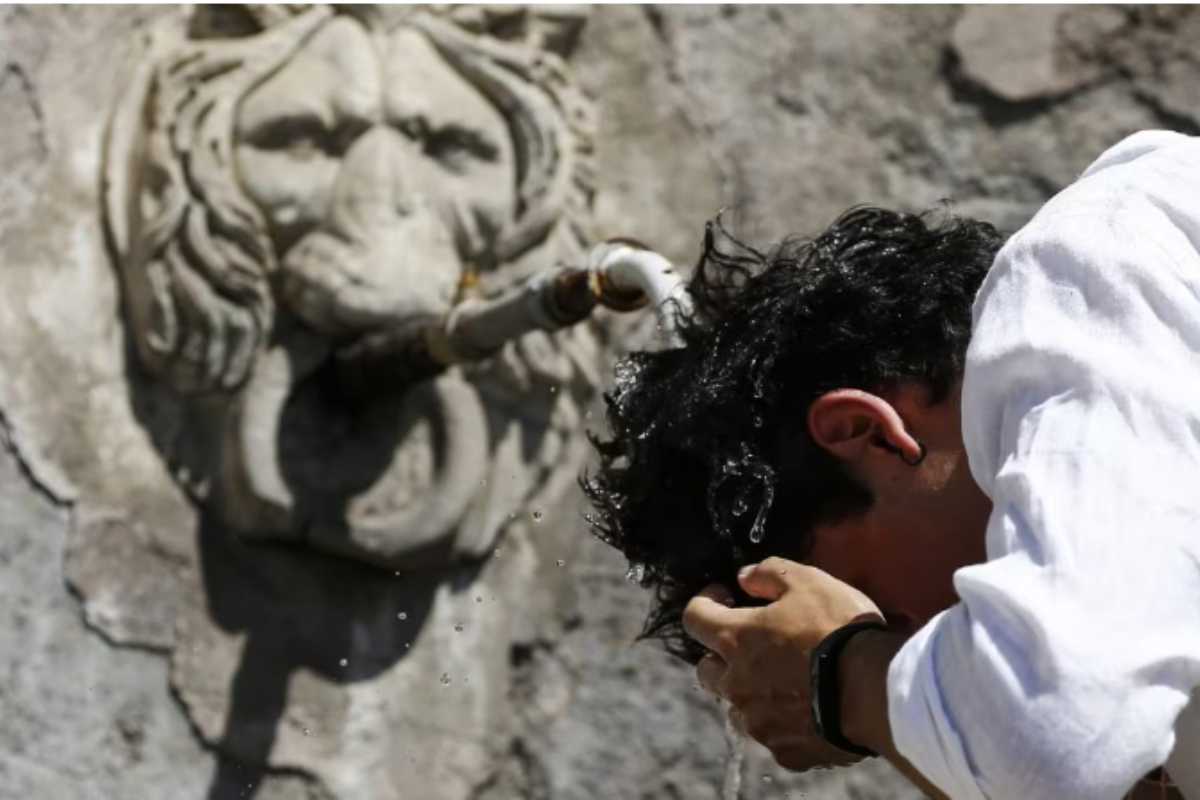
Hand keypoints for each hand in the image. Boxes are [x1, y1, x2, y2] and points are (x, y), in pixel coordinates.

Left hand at [683, 557, 884, 770]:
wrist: (878, 692)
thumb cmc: (839, 630)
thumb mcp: (808, 581)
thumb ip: (768, 574)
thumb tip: (745, 577)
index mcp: (735, 640)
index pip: (694, 617)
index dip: (705, 602)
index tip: (725, 596)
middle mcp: (736, 684)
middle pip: (707, 670)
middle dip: (721, 654)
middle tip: (752, 643)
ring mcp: (758, 721)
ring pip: (738, 706)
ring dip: (751, 691)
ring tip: (784, 679)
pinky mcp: (784, 750)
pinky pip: (773, 734)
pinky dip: (783, 722)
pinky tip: (808, 709)